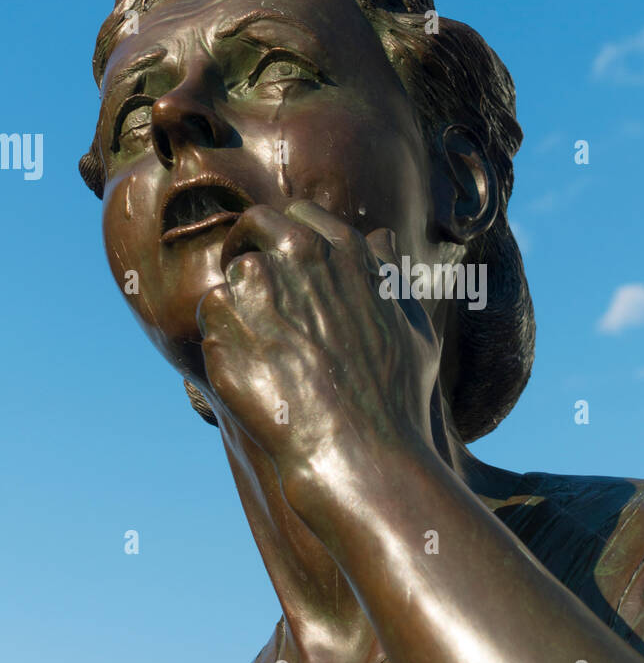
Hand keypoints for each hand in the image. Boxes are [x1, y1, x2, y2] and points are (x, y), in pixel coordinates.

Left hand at [194, 201, 440, 512]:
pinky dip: (222, 341)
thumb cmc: (395, 394)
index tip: (278, 259)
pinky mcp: (224, 321)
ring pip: (232, 277)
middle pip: (255, 225)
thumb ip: (390, 273)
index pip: (298, 215)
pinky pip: (211, 318)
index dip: (284, 237)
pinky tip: (249, 374)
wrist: (357, 447)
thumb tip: (381, 238)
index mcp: (345, 250)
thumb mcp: (412, 325)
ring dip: (238, 304)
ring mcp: (258, 285)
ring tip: (257, 350)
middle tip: (247, 281)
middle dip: (247, 245)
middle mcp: (299, 256)